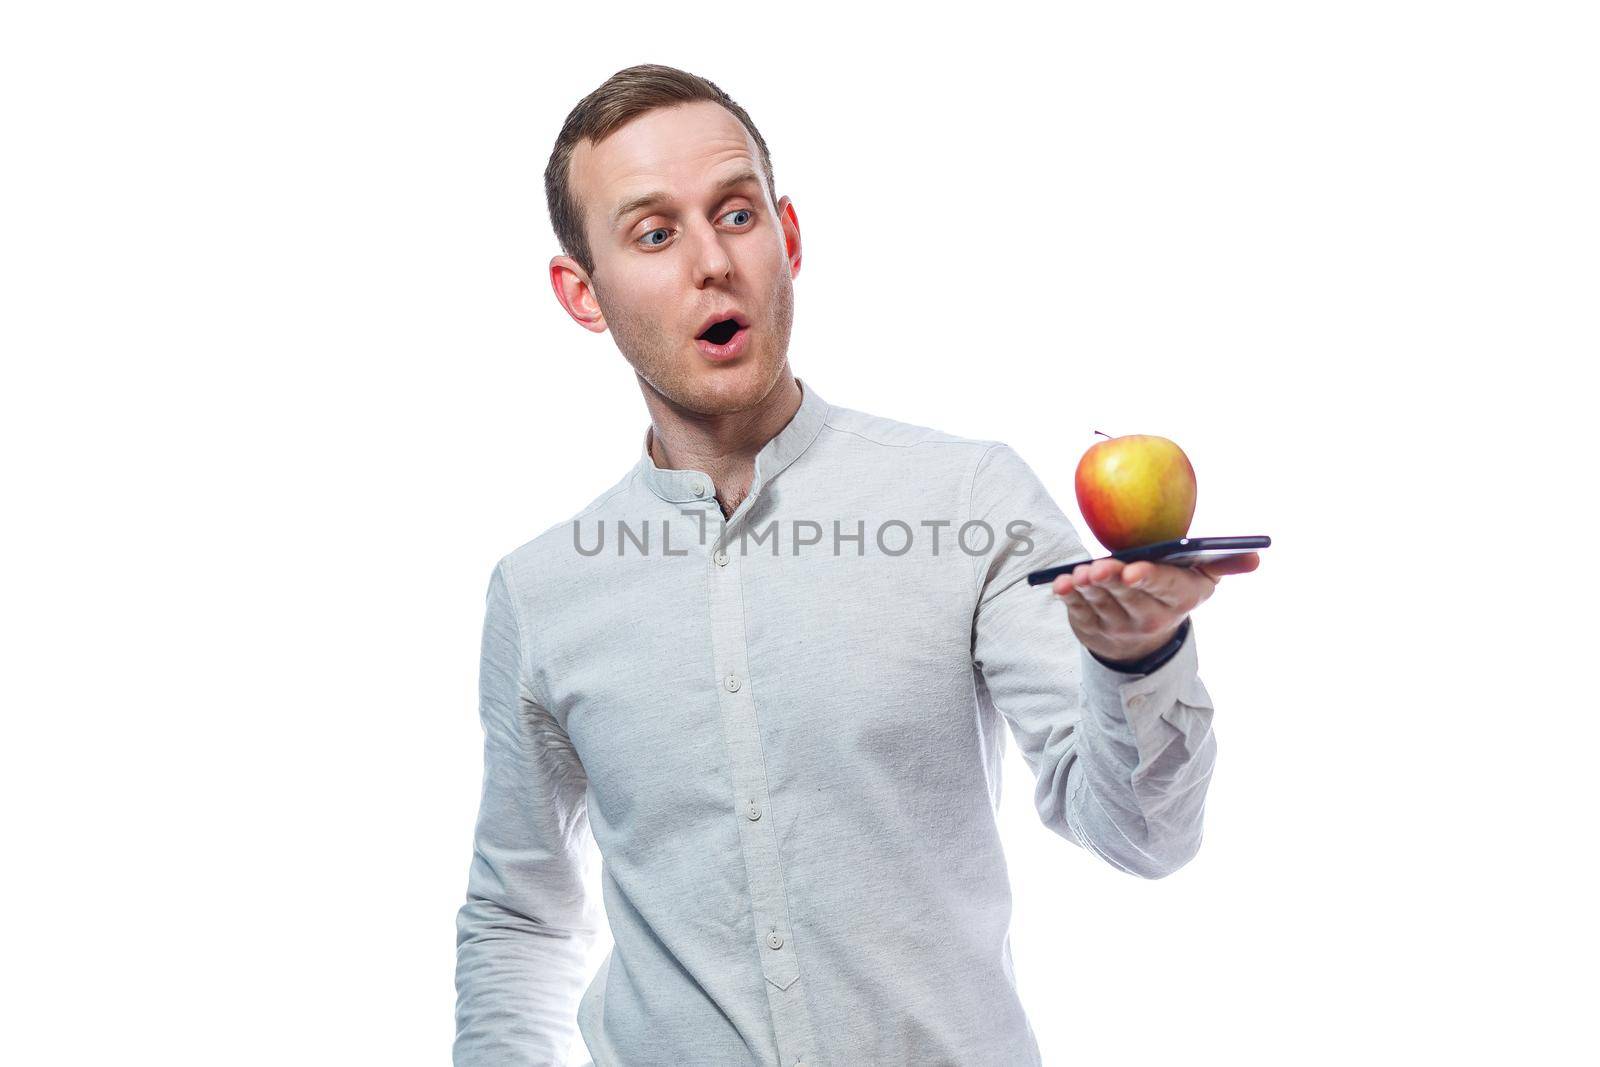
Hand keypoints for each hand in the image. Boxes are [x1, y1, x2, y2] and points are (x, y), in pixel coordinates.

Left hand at [1051, 552, 1259, 663]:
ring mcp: (1118, 627)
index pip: (1163, 587)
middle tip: (1096, 568)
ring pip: (1100, 603)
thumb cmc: (1173, 592)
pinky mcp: (1091, 629)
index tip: (1134, 569)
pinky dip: (1068, 598)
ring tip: (1076, 574)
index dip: (1148, 578)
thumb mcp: (1201, 580)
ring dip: (1086, 588)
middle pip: (1127, 596)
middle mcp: (1149, 618)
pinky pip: (1078, 612)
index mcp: (1178, 599)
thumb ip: (1223, 564)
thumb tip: (1255, 554)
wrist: (1145, 641)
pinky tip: (1060, 585)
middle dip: (1111, 580)